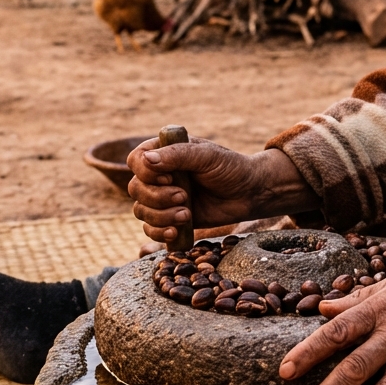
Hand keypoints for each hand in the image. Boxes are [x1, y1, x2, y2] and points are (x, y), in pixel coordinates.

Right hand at [127, 139, 317, 242]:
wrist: (250, 194)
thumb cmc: (231, 168)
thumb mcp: (207, 156)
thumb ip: (177, 155)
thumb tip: (147, 159)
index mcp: (165, 152)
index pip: (136, 160)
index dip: (146, 173)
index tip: (169, 178)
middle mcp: (160, 175)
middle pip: (135, 188)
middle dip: (157, 198)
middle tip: (184, 198)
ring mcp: (163, 198)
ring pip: (141, 211)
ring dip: (161, 216)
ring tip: (187, 215)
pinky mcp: (170, 218)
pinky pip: (150, 229)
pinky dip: (159, 233)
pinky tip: (175, 232)